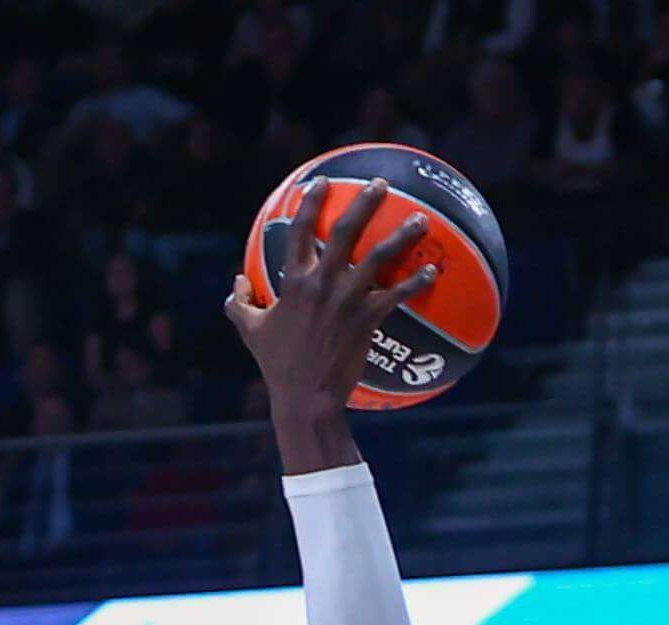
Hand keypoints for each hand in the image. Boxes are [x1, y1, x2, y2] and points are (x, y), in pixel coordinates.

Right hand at [224, 174, 432, 428]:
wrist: (305, 398)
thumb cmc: (277, 365)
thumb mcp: (250, 331)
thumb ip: (239, 302)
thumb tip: (237, 281)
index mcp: (293, 281)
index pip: (301, 231)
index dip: (311, 203)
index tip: (323, 183)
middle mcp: (322, 284)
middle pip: (346, 231)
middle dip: (365, 203)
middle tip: (381, 185)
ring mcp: (347, 301)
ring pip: (379, 258)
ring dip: (403, 236)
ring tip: (421, 219)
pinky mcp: (367, 321)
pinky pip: (396, 296)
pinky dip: (415, 282)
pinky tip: (432, 271)